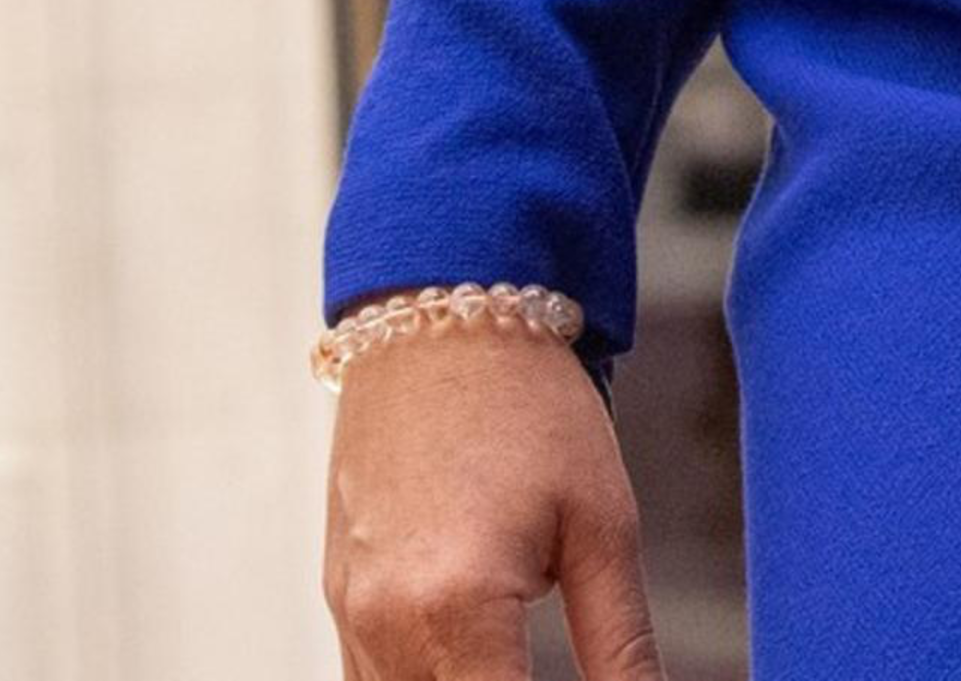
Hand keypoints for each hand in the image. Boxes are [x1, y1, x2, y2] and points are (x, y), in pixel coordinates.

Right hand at [324, 321, 665, 679]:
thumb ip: (621, 646)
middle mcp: (386, 627)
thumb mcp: (603, 524)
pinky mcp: (338, 599)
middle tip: (546, 657)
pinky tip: (475, 656)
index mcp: (457, 610)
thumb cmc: (532, 405)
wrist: (441, 313)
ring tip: (519, 651)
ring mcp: (350, 616)